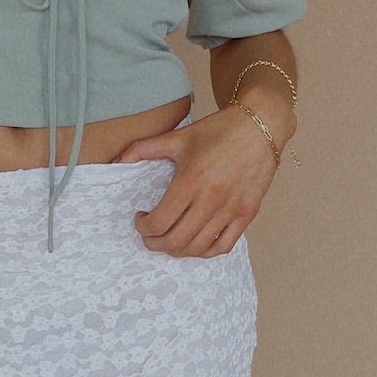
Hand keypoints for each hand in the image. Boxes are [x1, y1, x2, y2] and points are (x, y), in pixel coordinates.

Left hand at [111, 107, 278, 257]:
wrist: (260, 125)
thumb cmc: (217, 130)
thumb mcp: (177, 137)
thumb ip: (142, 149)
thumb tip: (116, 162)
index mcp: (190, 180)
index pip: (159, 222)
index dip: (142, 227)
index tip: (140, 219)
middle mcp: (211, 199)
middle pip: (175, 241)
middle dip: (155, 244)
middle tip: (149, 236)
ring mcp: (231, 209)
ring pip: (198, 248)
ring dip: (177, 250)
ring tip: (169, 240)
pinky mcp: (247, 214)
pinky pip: (224, 246)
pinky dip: (205, 251)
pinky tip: (196, 243)